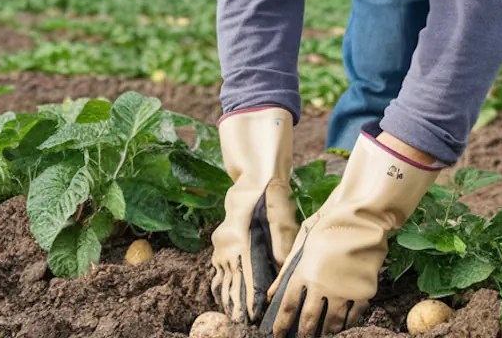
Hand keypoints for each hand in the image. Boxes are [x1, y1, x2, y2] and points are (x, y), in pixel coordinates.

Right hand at [211, 107, 299, 322]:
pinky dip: (220, 283)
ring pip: (222, 277)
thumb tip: (284, 269)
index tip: (254, 314)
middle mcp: (228, 245)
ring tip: (231, 316)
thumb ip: (281, 245)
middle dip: (237, 304)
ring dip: (226, 297)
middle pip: (232, 280)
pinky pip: (218, 268)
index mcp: (242, 240)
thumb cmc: (272, 198)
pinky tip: (222, 297)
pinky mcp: (221, 242)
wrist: (254, 179)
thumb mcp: (282, 219)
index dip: (250, 297)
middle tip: (241, 323)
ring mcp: (222, 244)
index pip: (246, 275)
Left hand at [261, 126, 442, 336]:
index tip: (277, 335)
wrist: (363, 219)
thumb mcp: (303, 244)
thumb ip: (287, 272)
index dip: (281, 325)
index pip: (288, 308)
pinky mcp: (363, 291)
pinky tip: (343, 326)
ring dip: (325, 333)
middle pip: (309, 320)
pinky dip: (347, 323)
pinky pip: (353, 315)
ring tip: (322, 337)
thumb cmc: (330, 227)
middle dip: (303, 334)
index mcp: (303, 274)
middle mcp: (321, 286)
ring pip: (332, 322)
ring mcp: (343, 291)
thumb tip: (272, 294)